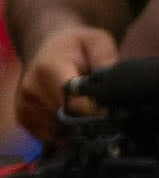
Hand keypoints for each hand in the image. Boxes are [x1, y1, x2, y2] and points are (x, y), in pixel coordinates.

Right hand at [15, 25, 116, 142]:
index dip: (95, 110)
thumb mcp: (97, 41)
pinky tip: (71, 114)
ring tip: (83, 105)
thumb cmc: (77, 45)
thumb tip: (116, 85)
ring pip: (60, 130)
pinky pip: (50, 135)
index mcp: (49, 69)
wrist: (48, 46)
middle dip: (88, 116)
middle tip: (101, 107)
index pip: (74, 101)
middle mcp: (32, 89)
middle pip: (68, 118)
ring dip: (76, 124)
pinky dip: (65, 131)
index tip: (112, 112)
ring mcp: (25, 105)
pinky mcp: (23, 117)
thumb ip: (107, 61)